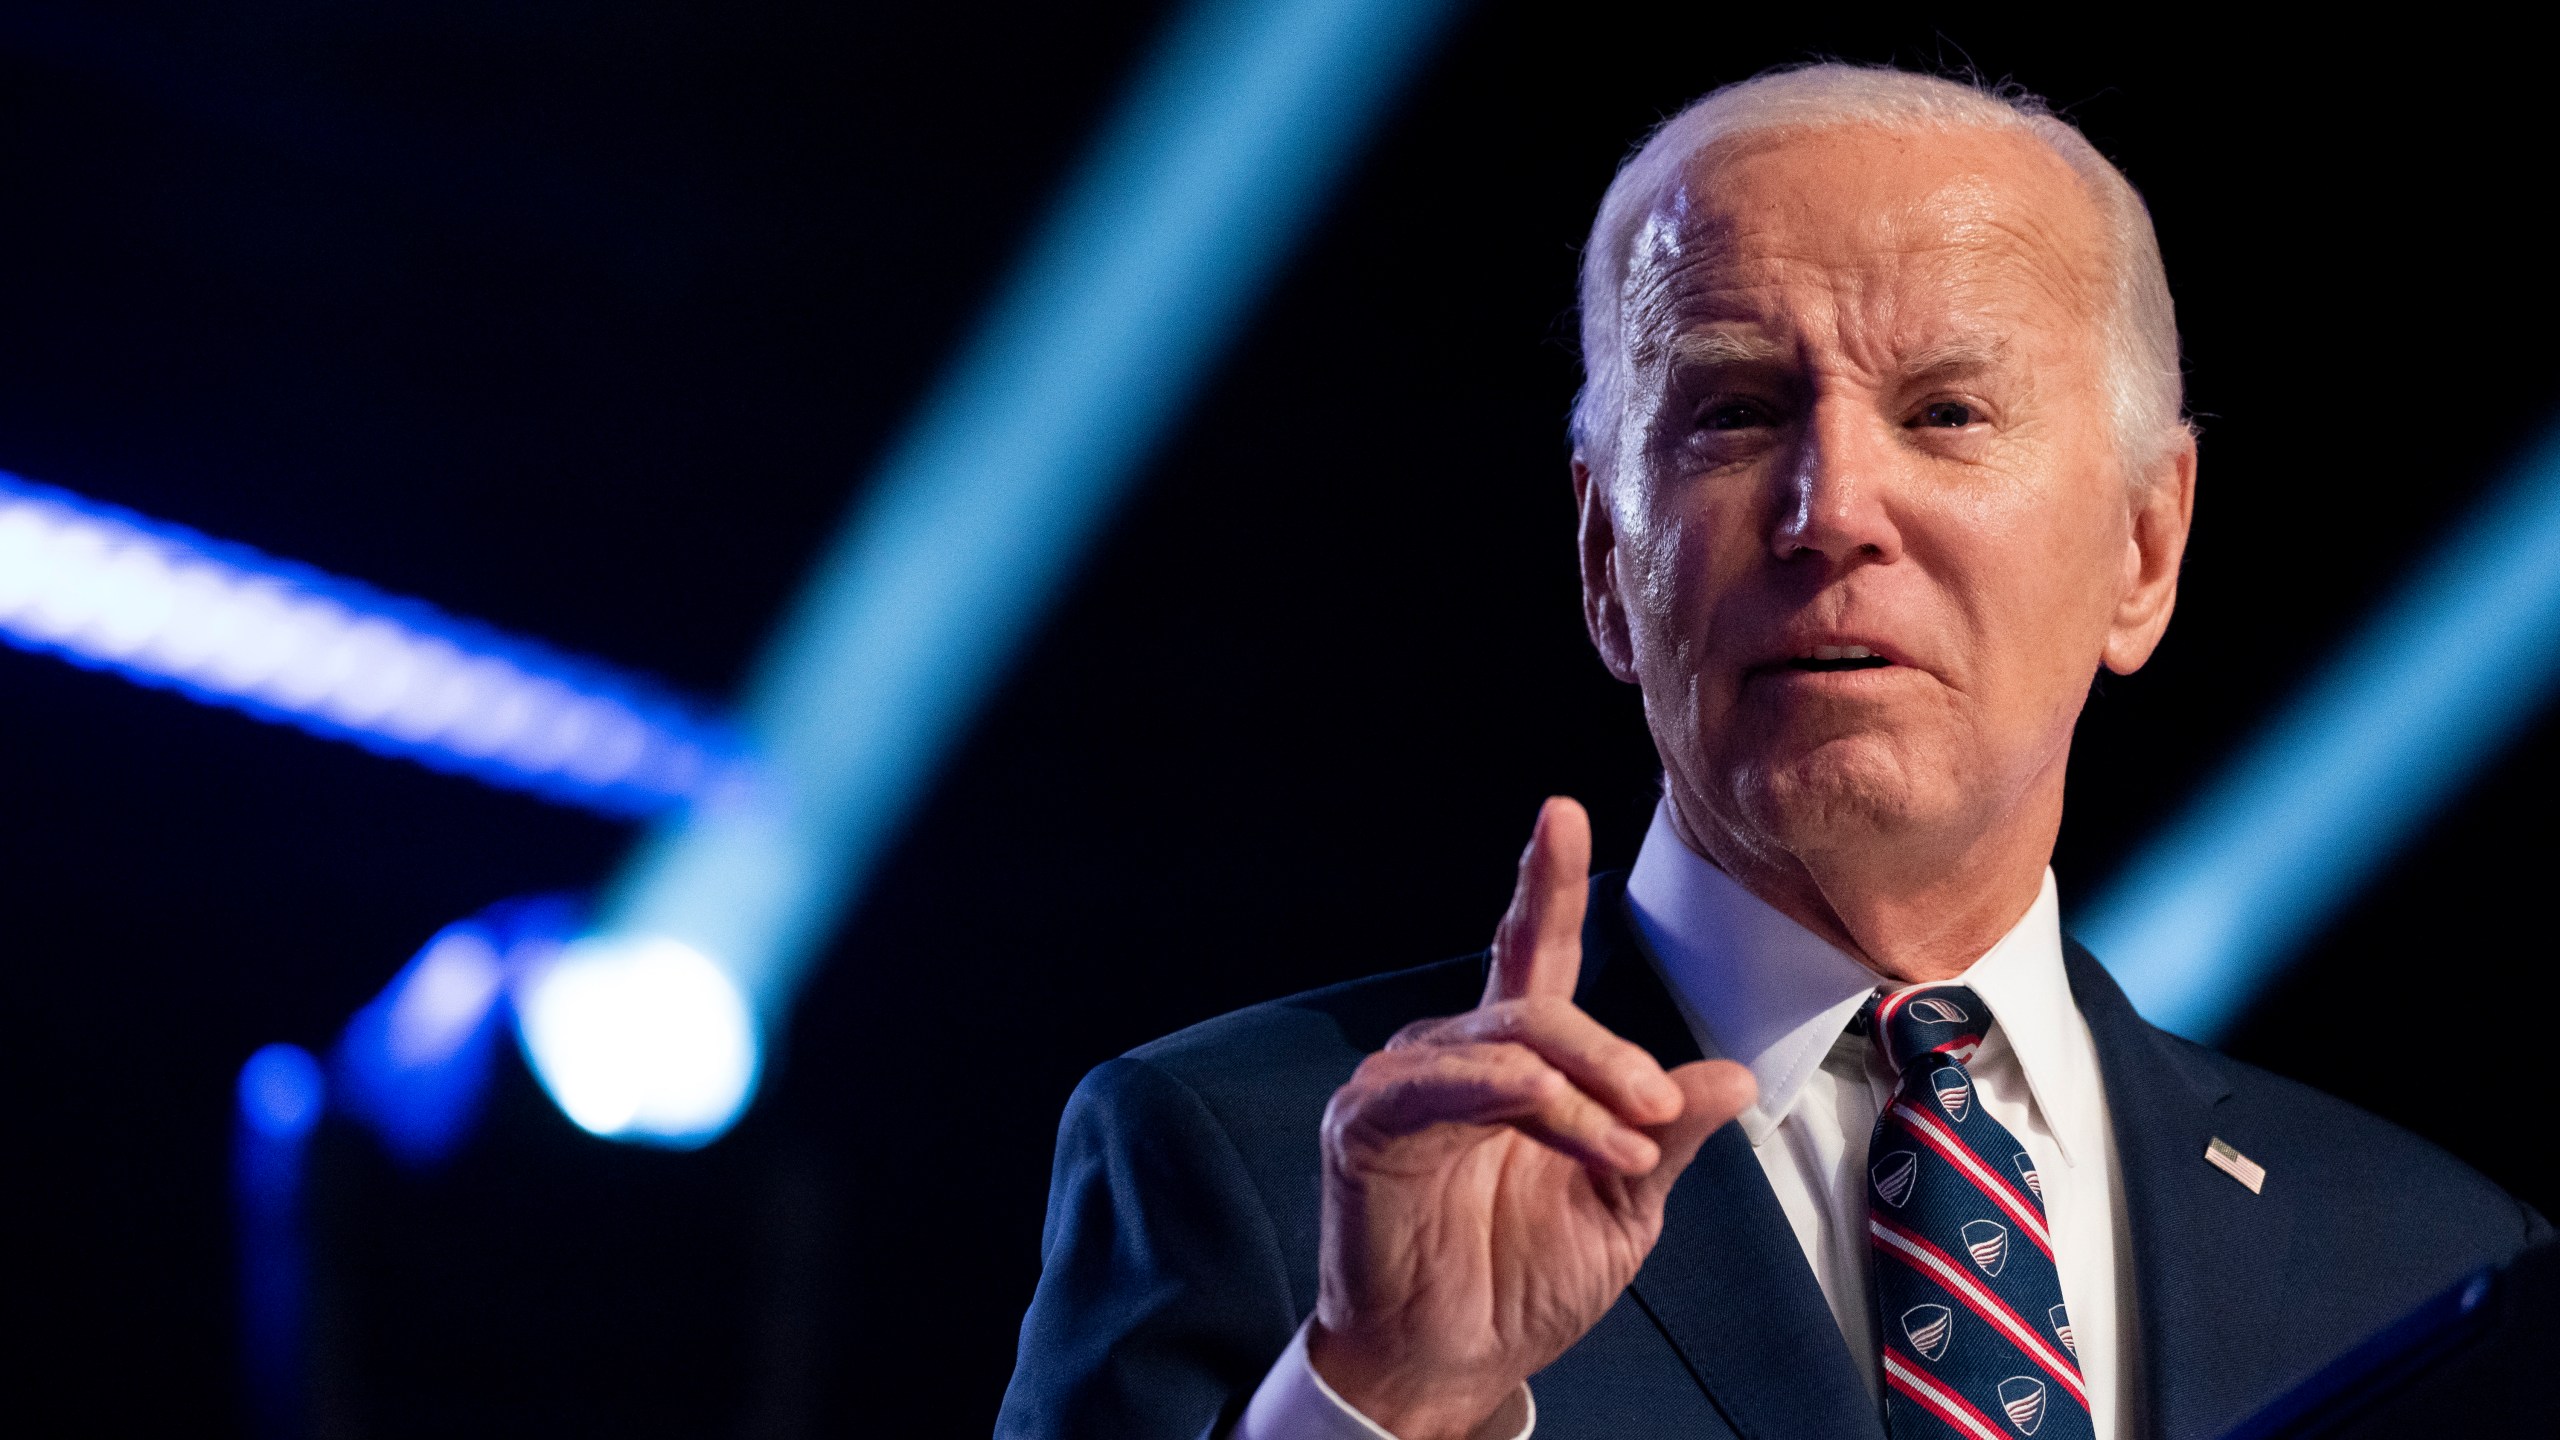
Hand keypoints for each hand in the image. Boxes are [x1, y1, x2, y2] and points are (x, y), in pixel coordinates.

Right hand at [1305, 797, 1755, 1439]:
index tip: (1560, 813)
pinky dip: (1506, 1092)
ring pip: (1506, 1041)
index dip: (1546, 883)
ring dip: (1579, 1090)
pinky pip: (1439, 1082)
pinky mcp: (1366, 1123)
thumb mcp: (1624, 1207)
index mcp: (1516, 1064)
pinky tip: (1542, 1108)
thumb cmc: (1522, 1282)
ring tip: (1625, 1149)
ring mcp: (1405, 1085)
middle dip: (1614, 1054)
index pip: (1534, 954)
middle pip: (1539, 1004)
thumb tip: (1732, 1076)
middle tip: (1660, 1113)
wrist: (1454, 1364)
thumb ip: (1668, 1137)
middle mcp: (1455, 1056)